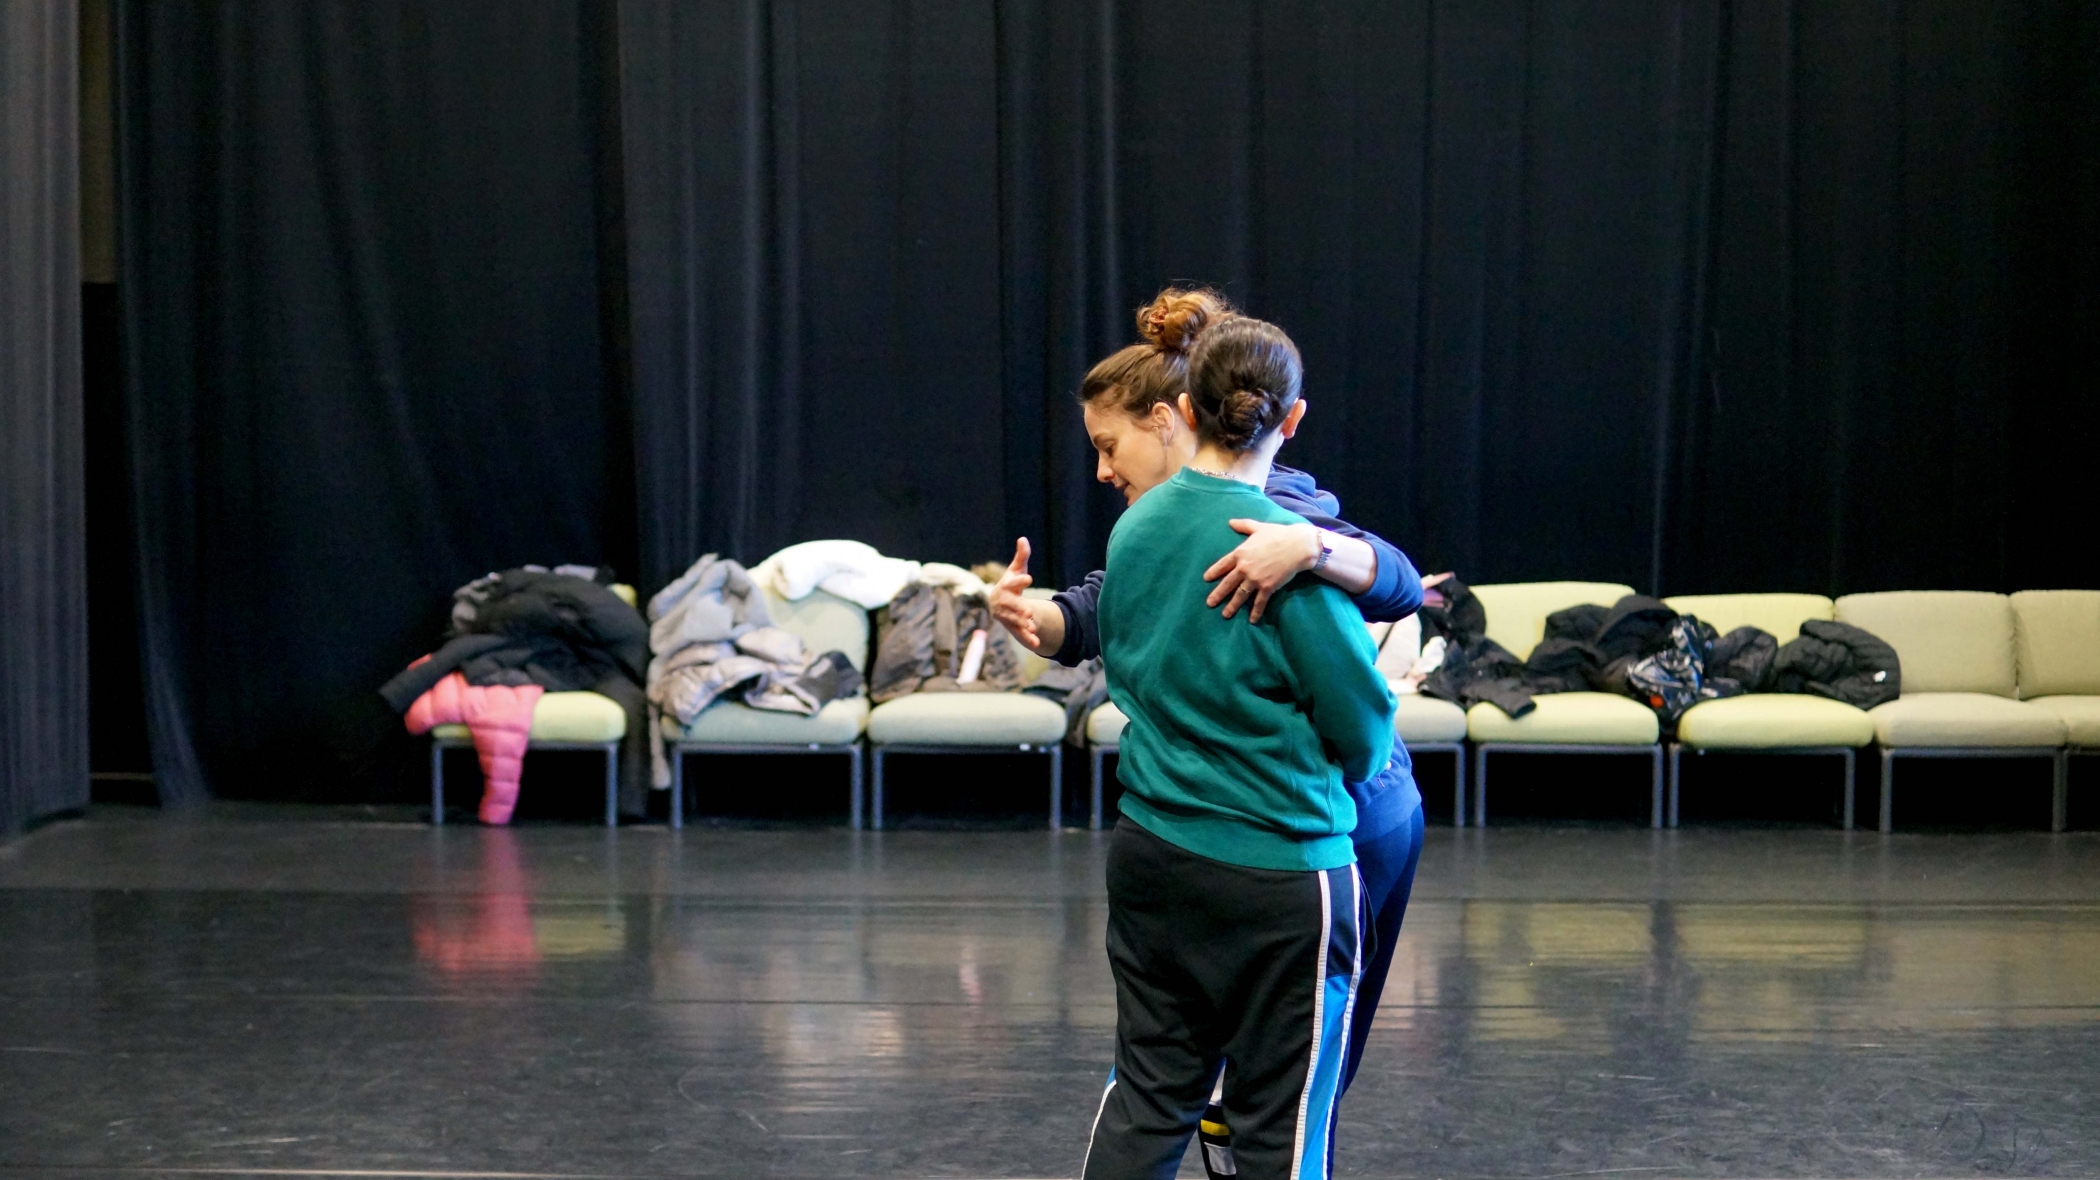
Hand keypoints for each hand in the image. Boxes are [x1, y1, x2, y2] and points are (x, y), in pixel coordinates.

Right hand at [989, 537, 1039, 647]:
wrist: (1000, 604)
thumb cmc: (1011, 584)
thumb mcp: (1017, 570)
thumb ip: (1021, 556)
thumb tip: (1023, 539)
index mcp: (1005, 587)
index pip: (1011, 583)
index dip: (1020, 581)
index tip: (1029, 578)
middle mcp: (1003, 602)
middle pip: (1010, 605)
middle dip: (1019, 608)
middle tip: (1029, 611)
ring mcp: (1006, 615)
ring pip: (1014, 620)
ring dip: (1022, 624)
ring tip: (1032, 625)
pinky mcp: (1012, 626)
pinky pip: (1019, 633)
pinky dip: (1027, 638)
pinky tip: (1036, 643)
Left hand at [1203, 520, 1320, 622]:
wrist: (1297, 546)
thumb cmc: (1278, 534)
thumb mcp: (1259, 527)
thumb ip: (1244, 525)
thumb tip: (1230, 521)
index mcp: (1240, 553)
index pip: (1222, 565)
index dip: (1214, 572)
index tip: (1206, 579)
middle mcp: (1244, 568)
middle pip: (1227, 583)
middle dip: (1218, 594)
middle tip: (1209, 603)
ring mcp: (1255, 579)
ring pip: (1240, 595)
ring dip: (1232, 606)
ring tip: (1225, 614)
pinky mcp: (1267, 587)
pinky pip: (1259, 602)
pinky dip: (1255, 612)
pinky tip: (1252, 620)